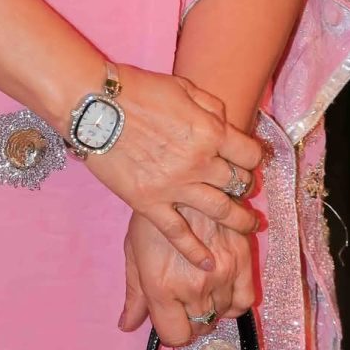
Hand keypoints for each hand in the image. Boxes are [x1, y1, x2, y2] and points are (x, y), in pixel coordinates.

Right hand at [81, 63, 263, 273]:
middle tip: (245, 192)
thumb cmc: (137, 90)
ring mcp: (176, 187)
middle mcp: (199, 163)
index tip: (249, 162)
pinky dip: (196, 251)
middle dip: (245, 187)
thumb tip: (225, 123)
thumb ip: (210, 107)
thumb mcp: (182, 88)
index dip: (254, 159)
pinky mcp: (150, 204)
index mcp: (210, 132)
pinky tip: (209, 262)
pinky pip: (179, 234)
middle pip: (237, 183)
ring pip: (220, 212)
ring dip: (239, 221)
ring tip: (248, 227)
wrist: (95, 107)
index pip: (250, 154)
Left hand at [117, 205, 259, 347]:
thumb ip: (134, 293)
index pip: (174, 337)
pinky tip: (224, 285)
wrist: (179, 172)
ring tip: (202, 284)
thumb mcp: (133, 249)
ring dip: (212, 306)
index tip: (171, 316)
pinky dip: (235, 300)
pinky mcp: (243, 258)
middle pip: (200, 327)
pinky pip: (245, 300)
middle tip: (185, 296)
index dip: (171, 329)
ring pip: (222, 314)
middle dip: (191, 317)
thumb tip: (127, 325)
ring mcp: (221, 273)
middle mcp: (193, 286)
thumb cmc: (151, 211)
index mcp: (162, 288)